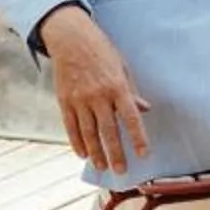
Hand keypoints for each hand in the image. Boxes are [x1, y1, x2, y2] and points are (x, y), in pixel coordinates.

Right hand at [43, 8, 150, 170]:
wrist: (71, 38)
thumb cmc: (100, 51)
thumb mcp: (122, 66)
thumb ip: (132, 90)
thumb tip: (144, 109)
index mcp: (117, 87)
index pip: (131, 118)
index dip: (138, 138)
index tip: (143, 154)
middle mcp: (99, 96)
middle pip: (109, 131)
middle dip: (116, 153)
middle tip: (122, 171)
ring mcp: (80, 99)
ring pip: (89, 133)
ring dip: (96, 153)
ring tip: (102, 167)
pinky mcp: (65, 100)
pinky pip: (71, 127)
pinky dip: (77, 142)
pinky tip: (82, 154)